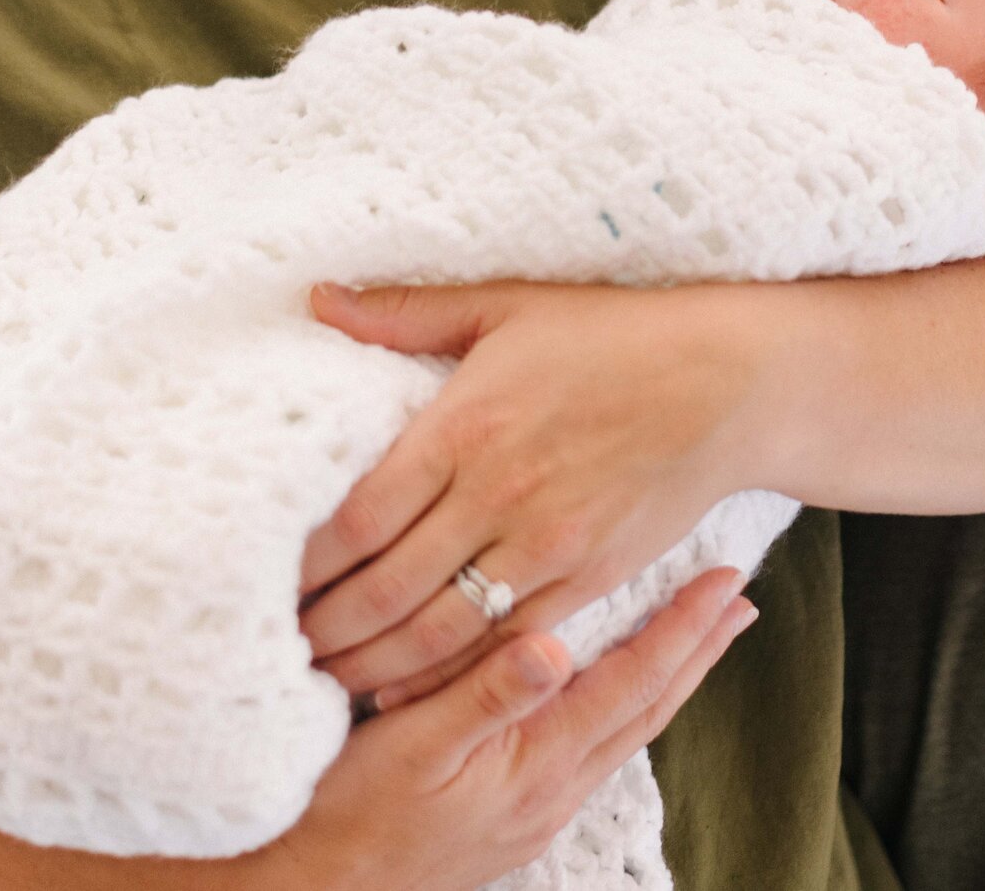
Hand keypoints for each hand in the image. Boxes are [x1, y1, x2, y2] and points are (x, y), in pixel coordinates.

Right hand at [253, 569, 755, 890]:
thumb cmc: (346, 814)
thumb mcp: (408, 748)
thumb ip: (483, 695)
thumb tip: (555, 645)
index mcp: (535, 762)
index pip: (629, 684)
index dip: (680, 631)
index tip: (725, 585)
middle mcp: (552, 790)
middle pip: (644, 710)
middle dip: (694, 653)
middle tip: (738, 604)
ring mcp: (536, 810)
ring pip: (622, 732)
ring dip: (663, 681)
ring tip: (694, 643)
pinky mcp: (514, 819)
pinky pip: (590, 750)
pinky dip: (620, 708)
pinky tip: (612, 696)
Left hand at [295, 281, 761, 702]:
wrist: (727, 383)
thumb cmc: (613, 335)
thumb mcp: (507, 307)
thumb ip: (405, 313)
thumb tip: (317, 298)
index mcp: (464, 426)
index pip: (355, 518)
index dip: (300, 565)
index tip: (256, 582)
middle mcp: (497, 497)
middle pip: (382, 590)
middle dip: (320, 629)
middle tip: (269, 648)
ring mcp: (544, 548)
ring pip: (435, 633)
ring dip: (368, 664)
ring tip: (319, 678)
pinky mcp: (586, 581)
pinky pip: (500, 648)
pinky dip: (442, 677)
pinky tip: (399, 687)